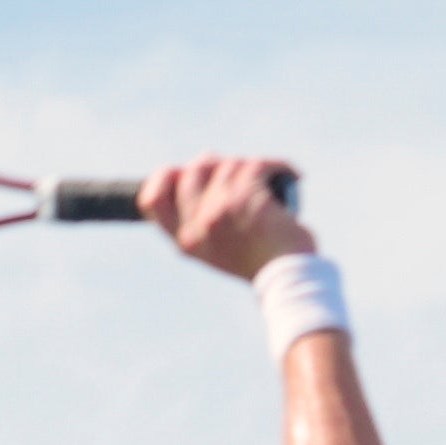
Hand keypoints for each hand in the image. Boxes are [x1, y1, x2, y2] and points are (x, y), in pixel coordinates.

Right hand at [145, 151, 312, 282]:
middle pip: (193, 171)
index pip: (153, 200)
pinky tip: (292, 175)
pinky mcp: (245, 196)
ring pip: (229, 165)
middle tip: (238, 172)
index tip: (183, 172)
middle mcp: (197, 224)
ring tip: (270, 184)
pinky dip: (278, 166)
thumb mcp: (217, 250)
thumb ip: (199, 221)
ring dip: (251, 168)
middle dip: (215, 164)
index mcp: (185, 240)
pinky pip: (257, 164)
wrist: (289, 280)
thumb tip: (196, 168)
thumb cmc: (260, 265)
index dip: (164, 178)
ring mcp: (219, 208)